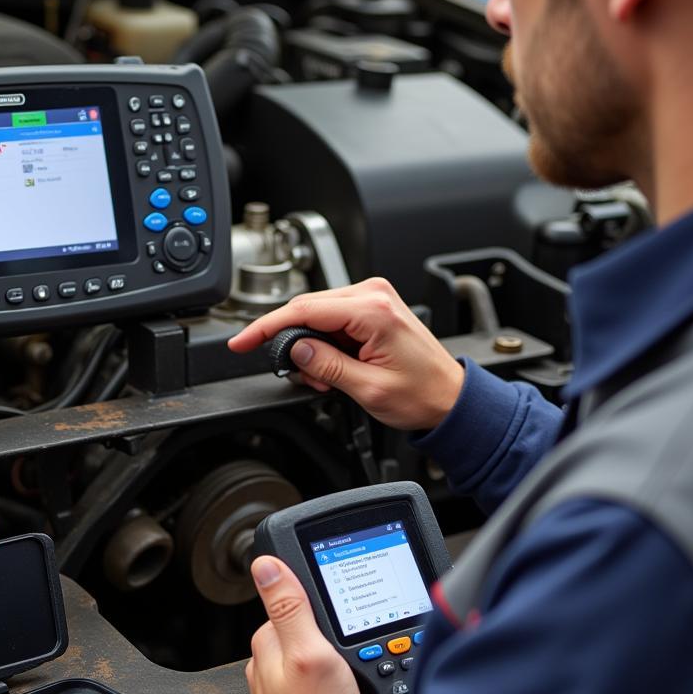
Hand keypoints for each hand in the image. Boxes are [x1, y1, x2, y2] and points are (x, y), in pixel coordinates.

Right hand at [228, 278, 464, 431]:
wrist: (450, 397)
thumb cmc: (423, 394)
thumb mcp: (368, 389)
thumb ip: (327, 367)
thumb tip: (295, 351)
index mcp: (373, 311)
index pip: (304, 309)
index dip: (266, 327)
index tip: (242, 342)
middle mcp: (373, 295)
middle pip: (306, 308)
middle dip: (291, 343)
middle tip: (296, 376)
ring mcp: (373, 298)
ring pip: (316, 315)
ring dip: (310, 348)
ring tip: (326, 379)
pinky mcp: (371, 308)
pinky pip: (331, 319)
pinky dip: (323, 345)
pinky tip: (333, 368)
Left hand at [246, 556, 364, 693]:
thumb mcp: (310, 653)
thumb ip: (289, 607)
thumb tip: (266, 564)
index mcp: (267, 641)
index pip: (296, 601)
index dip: (326, 606)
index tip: (345, 620)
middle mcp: (268, 662)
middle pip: (309, 629)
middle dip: (333, 638)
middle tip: (352, 661)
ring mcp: (281, 687)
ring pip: (315, 657)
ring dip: (337, 664)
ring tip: (352, 684)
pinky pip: (319, 684)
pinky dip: (336, 686)